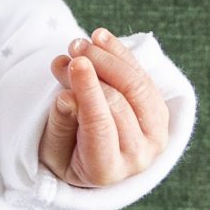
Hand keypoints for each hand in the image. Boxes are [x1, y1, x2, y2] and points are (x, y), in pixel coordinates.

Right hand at [38, 28, 169, 189]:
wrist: (87, 160)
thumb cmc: (63, 155)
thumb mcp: (51, 148)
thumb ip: (60, 125)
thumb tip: (68, 96)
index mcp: (106, 171)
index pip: (100, 125)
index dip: (89, 92)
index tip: (76, 64)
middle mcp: (137, 156)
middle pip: (119, 102)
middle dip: (92, 71)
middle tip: (68, 51)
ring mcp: (154, 135)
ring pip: (137, 87)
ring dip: (109, 59)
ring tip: (82, 43)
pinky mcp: (158, 114)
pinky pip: (143, 78)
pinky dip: (122, 55)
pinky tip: (101, 38)